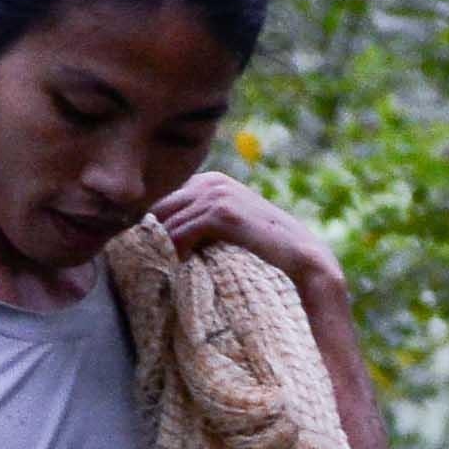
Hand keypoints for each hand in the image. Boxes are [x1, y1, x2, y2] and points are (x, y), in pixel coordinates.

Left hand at [146, 168, 343, 303]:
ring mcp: (215, 194)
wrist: (300, 256)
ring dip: (161, 247)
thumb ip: (197, 225)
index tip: (147, 250)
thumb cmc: (262, 250)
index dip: (151, 227)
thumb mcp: (225, 230)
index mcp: (209, 181)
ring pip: (165, 222)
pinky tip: (184, 264)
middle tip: (147, 261)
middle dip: (149, 235)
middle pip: (157, 208)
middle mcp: (210, 181)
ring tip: (166, 267)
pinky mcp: (220, 212)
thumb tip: (157, 238)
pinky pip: (178, 232)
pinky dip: (175, 251)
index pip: (162, 200)